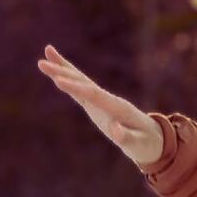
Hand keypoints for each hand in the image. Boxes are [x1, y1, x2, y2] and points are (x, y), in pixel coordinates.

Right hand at [39, 41, 160, 169]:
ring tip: (47, 51)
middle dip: (63, 72)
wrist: (154, 139)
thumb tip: (114, 129)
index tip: (58, 80)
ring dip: (64, 67)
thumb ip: (127, 138)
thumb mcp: (138, 145)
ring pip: (81, 80)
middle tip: (42, 62)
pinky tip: (56, 72)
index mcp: (116, 107)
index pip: (93, 95)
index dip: (76, 87)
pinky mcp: (97, 104)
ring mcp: (102, 100)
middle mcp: (108, 99)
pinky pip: (81, 88)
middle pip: (83, 82)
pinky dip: (69, 78)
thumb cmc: (146, 144)